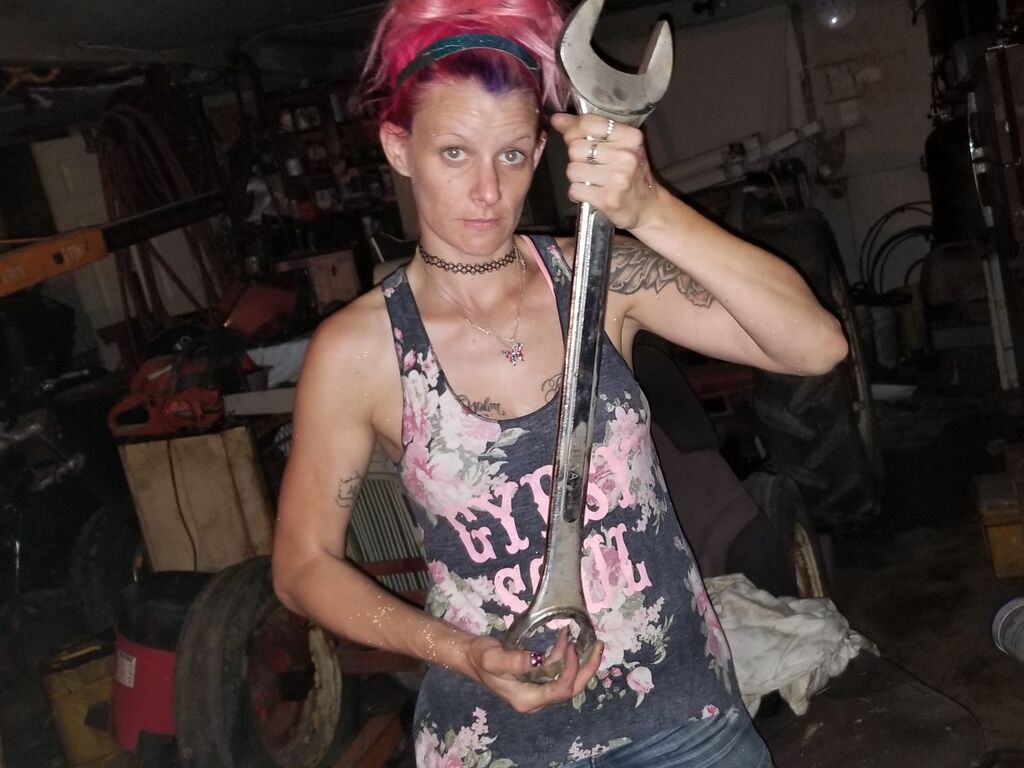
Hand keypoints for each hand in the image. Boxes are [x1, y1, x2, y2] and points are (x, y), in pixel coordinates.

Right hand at [464, 627, 604, 713]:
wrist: (469, 657)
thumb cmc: (480, 657)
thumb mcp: (494, 658)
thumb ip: (516, 660)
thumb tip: (539, 659)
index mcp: (527, 699)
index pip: (560, 690)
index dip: (570, 670)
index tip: (571, 646)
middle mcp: (536, 698)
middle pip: (570, 689)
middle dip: (587, 668)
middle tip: (598, 646)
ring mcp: (537, 689)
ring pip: (566, 679)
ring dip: (577, 659)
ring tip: (582, 636)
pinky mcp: (536, 679)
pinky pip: (557, 671)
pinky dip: (564, 655)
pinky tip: (565, 638)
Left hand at [550, 112, 659, 230]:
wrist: (647, 206)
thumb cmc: (631, 173)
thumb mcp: (619, 145)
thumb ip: (589, 130)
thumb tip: (558, 119)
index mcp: (630, 137)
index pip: (587, 123)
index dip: (571, 128)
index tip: (570, 135)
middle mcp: (625, 156)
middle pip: (575, 147)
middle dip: (576, 157)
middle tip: (590, 164)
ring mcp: (618, 179)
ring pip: (572, 170)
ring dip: (577, 177)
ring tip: (592, 180)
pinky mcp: (608, 199)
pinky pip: (575, 190)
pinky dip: (578, 193)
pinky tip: (590, 192)